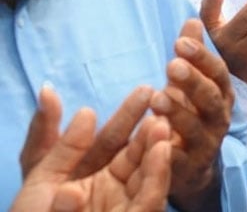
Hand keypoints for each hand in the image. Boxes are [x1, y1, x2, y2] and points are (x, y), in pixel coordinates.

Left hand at [15, 87, 171, 211]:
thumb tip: (64, 98)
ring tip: (164, 124)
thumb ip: (52, 139)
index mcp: (88, 176)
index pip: (112, 141)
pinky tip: (162, 151)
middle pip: (136, 155)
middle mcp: (110, 190)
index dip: (128, 116)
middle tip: (164, 104)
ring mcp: (123, 206)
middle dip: (151, 130)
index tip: (145, 90)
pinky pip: (150, 200)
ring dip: (159, 149)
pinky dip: (159, 175)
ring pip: (150, 174)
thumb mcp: (39, 177)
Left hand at [149, 20, 232, 205]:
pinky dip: (166, 146)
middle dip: (193, 81)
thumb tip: (192, 18)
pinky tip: (151, 134)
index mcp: (222, 94)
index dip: (202, 57)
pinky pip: (178, 157)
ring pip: (196, 127)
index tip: (180, 42)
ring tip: (156, 98)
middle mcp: (219, 117)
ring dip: (178, 112)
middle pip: (211, 98)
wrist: (193, 165)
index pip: (218, 72)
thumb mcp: (192, 83)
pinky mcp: (188, 167)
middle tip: (171, 64)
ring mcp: (206, 144)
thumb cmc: (190, 113)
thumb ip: (192, 53)